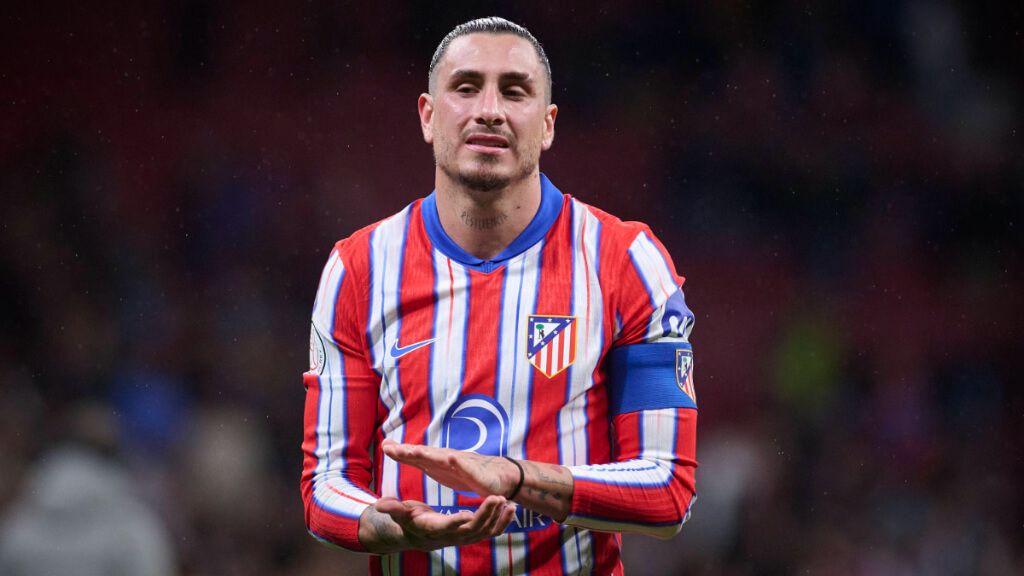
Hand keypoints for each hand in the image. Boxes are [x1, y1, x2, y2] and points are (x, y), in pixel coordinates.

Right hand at [358, 494, 515, 552]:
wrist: (420, 537)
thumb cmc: (410, 521)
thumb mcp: (400, 513)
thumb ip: (393, 508)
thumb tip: (379, 505)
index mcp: (435, 528)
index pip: (448, 526)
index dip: (457, 521)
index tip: (467, 513)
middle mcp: (452, 535)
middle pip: (473, 528)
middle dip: (486, 514)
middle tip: (497, 498)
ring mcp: (465, 537)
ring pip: (485, 531)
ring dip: (499, 518)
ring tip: (510, 503)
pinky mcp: (473, 534)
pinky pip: (491, 531)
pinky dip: (503, 522)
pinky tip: (512, 508)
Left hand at [381, 439, 519, 496]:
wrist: (497, 476)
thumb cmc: (462, 470)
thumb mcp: (434, 466)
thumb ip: (414, 458)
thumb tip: (390, 447)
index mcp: (436, 460)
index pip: (416, 455)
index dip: (401, 452)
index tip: (385, 447)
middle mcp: (448, 459)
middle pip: (427, 455)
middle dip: (411, 452)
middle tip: (395, 450)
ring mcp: (462, 465)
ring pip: (445, 459)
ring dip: (431, 455)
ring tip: (418, 453)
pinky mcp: (477, 474)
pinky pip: (467, 469)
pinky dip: (459, 463)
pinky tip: (452, 458)